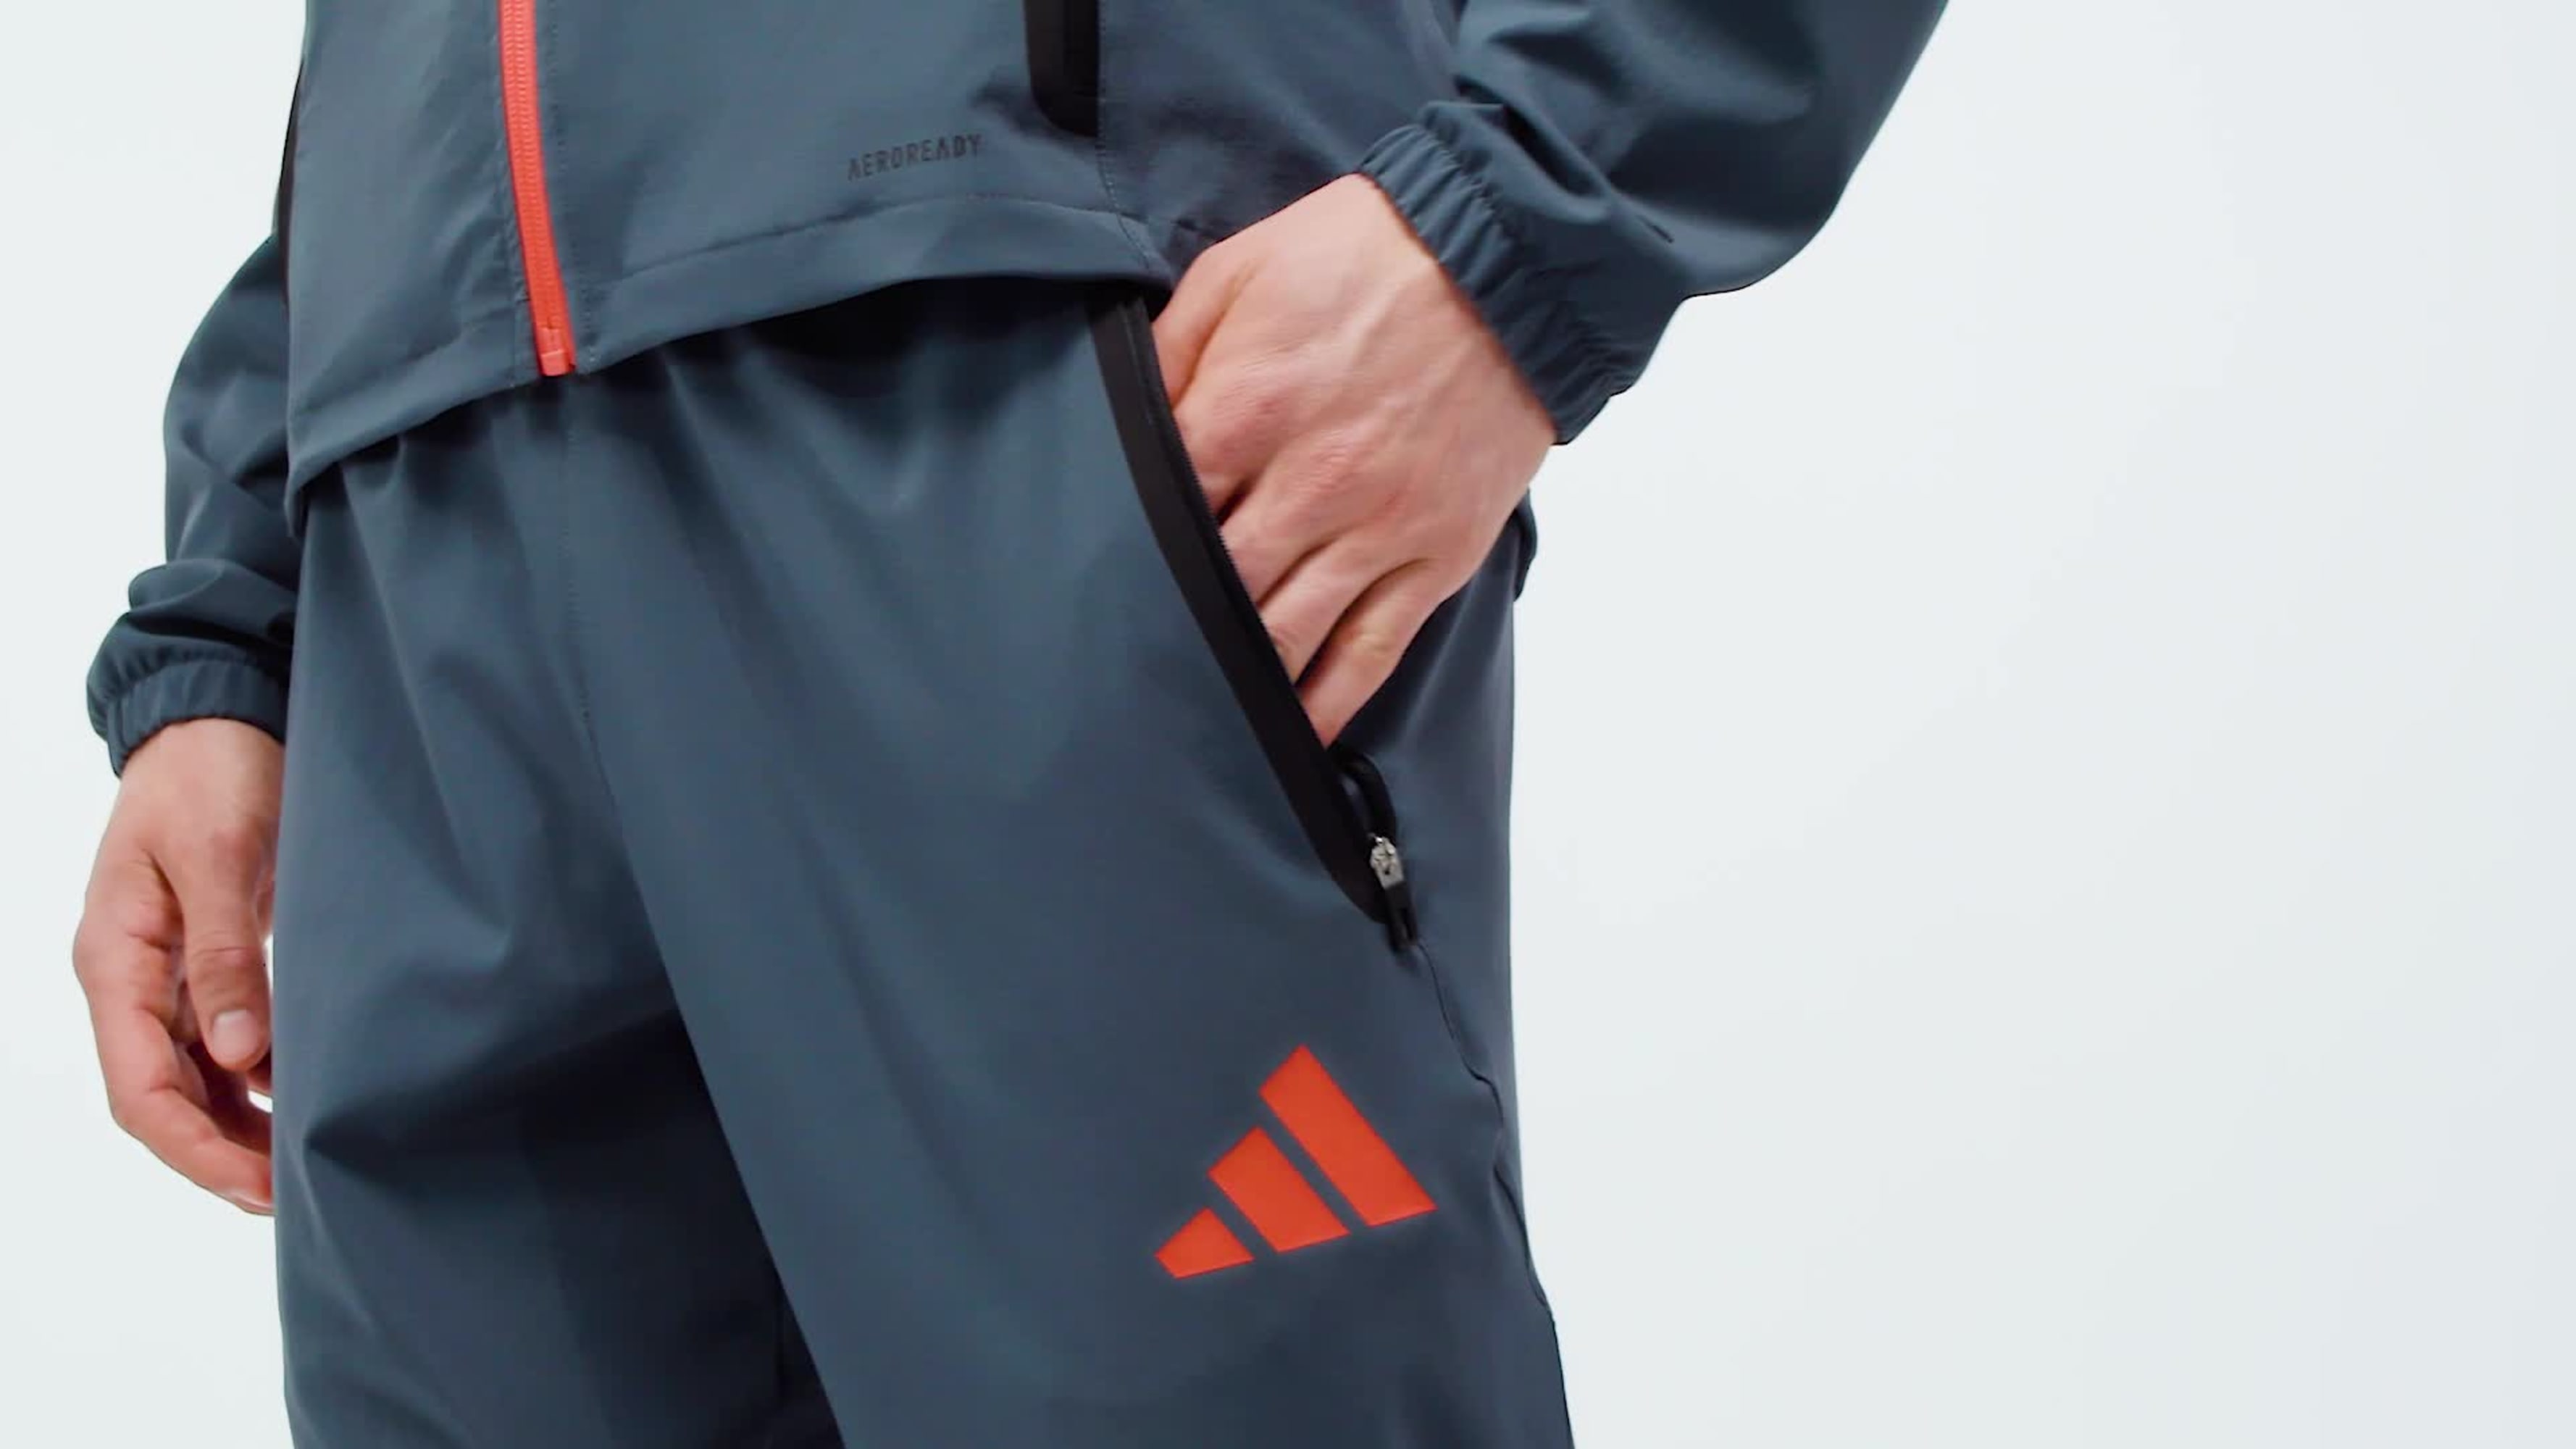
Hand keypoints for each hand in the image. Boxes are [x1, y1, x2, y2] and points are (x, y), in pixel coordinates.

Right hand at [71, 718, 283, 1213]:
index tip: (258, 1186)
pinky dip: (255, 1079)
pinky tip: (300, 1098)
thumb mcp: (221, 857)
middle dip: (218, 1154)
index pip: (140, 1087)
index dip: (195, 1148)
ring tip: (300, 1164)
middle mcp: (131, 978)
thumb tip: (239, 1057)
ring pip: (190, 1077)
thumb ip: (226, 956)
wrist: (217, 715)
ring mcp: (165, 972)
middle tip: (291, 1194)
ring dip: (237, 1125)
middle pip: (162, 1097)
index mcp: (114, 959)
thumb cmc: (210, 774)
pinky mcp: (206, 958)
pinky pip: (220, 1041)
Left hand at [1155, 174, 1551, 742]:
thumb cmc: (1361, 257)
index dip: (1119, 553)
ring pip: (1285, 637)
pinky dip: (1325, 704)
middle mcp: (1306, 486)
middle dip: (1164, 632)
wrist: (1502, 260)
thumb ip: (1171, 353)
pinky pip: (1371, 652)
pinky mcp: (1433, 556)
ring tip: (1185, 721)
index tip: (1085, 589)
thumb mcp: (1237, 272)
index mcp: (1242, 411)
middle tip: (1115, 677)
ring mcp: (1375, 530)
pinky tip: (1285, 737)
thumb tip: (1120, 420)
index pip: (1155, 513)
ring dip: (1233, 682)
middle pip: (1212, 590)